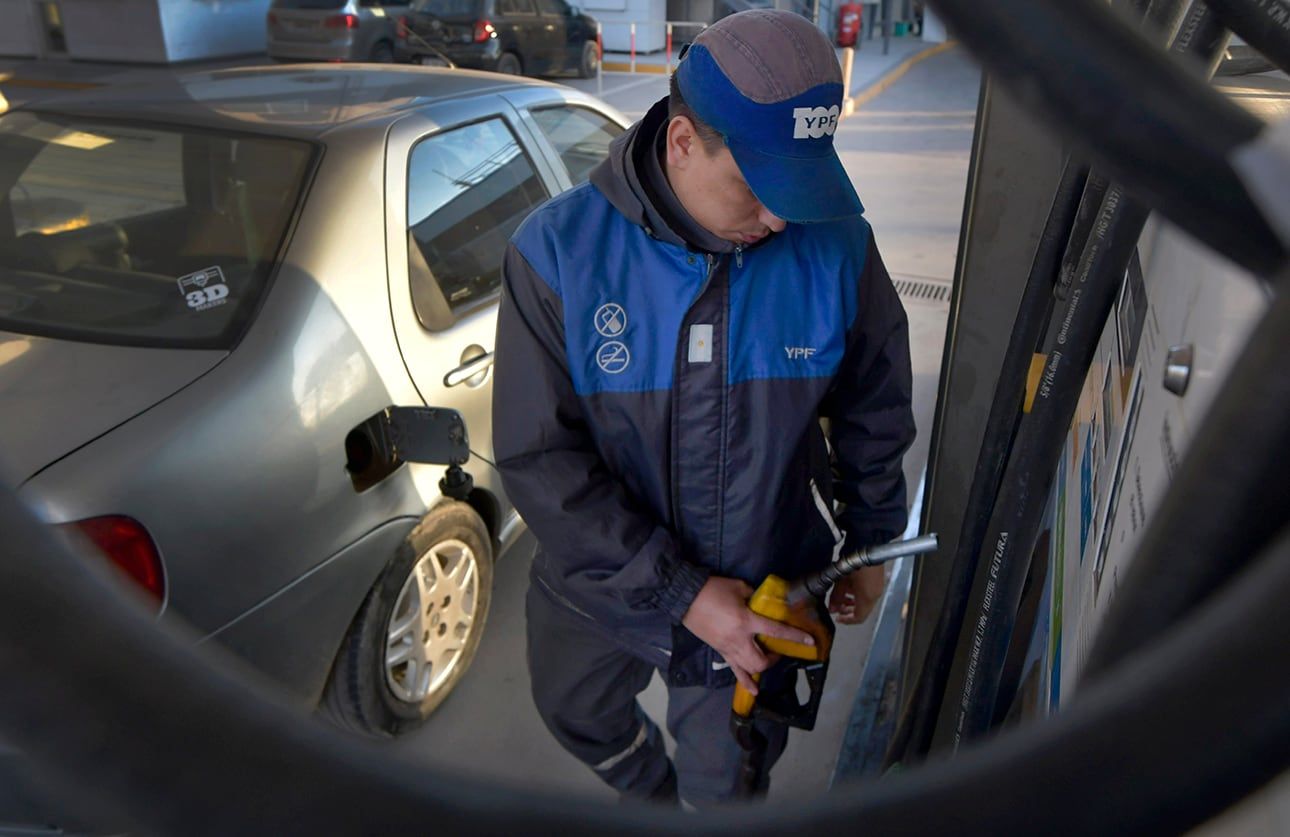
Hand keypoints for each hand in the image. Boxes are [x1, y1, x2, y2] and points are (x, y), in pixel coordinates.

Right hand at [681, 576, 814, 694]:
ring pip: (750, 668)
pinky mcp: (720, 651)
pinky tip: (754, 691)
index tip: (809, 642)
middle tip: (777, 648)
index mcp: (746, 621)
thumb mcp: (738, 586)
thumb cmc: (712, 589)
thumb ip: (754, 596)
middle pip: (762, 660)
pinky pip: (734, 670)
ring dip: (763, 667)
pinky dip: (745, 681)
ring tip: (768, 660)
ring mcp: (728, 648)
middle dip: (775, 658)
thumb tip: (762, 601)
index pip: (775, 631)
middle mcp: (739, 640)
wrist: (685, 597)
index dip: (794, 637)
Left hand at [828, 563, 885, 624]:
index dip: (847, 620)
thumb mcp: (841, 580)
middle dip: (849, 610)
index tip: (838, 617)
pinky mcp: (878, 579)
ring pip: (865, 601)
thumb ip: (836, 596)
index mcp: (868, 597)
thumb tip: (832, 608)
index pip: (859, 618)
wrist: (867, 543)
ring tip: (842, 596)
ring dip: (853, 602)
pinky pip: (869, 592)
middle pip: (863, 610)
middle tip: (838, 607)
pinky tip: (850, 587)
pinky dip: (859, 593)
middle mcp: (875, 594)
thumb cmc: (855, 561)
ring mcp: (878, 586)